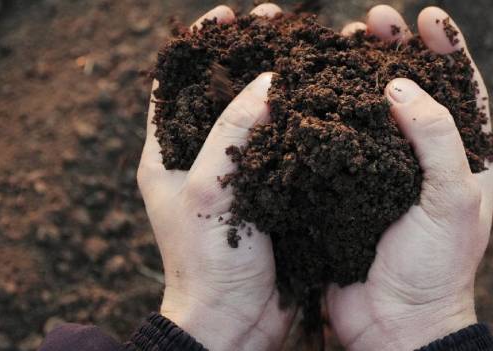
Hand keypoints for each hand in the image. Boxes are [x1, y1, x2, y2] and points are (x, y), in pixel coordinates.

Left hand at [137, 5, 292, 350]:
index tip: (226, 15)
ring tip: (307, 49)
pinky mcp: (270, 192)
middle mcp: (201, 159)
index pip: (176, 84)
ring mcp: (238, 175)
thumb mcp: (206, 189)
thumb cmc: (206, 261)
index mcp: (167, 154)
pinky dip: (301, 120)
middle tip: (278, 21)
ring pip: (257, 115)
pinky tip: (325, 98)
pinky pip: (284, 145)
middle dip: (248, 53)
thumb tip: (266, 81)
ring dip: (280, 82)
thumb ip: (230, 131)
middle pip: (222, 91)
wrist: (236, 321)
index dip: (200, 46)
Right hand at [327, 6, 492, 349]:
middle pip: (412, 91)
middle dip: (395, 52)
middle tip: (373, 20)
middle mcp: (423, 160)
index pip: (461, 90)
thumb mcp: (453, 201)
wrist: (394, 323)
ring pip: (371, 111)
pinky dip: (328, 115)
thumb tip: (400, 88)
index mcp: (463, 160)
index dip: (447, 51)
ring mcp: (383, 173)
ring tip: (342, 42)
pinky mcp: (349, 188)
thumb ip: (436, 139)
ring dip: (357, 75)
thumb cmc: (436, 268)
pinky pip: (339, 142)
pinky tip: (313, 91)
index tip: (428, 18)